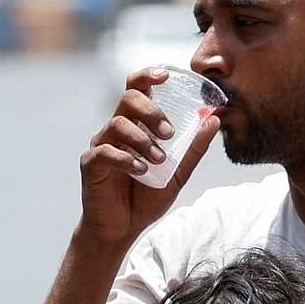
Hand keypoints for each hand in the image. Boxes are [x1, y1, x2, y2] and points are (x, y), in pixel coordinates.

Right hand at [76, 67, 216, 253]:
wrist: (123, 228)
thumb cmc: (146, 197)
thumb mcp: (177, 173)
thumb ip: (193, 149)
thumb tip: (213, 121)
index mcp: (136, 124)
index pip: (137, 88)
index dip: (148, 76)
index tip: (165, 76)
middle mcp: (116, 128)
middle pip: (128, 99)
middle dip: (151, 111)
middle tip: (169, 133)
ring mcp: (101, 144)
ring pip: (118, 124)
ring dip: (142, 140)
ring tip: (157, 160)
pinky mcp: (91, 163)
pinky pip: (105, 151)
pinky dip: (125, 159)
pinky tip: (140, 170)